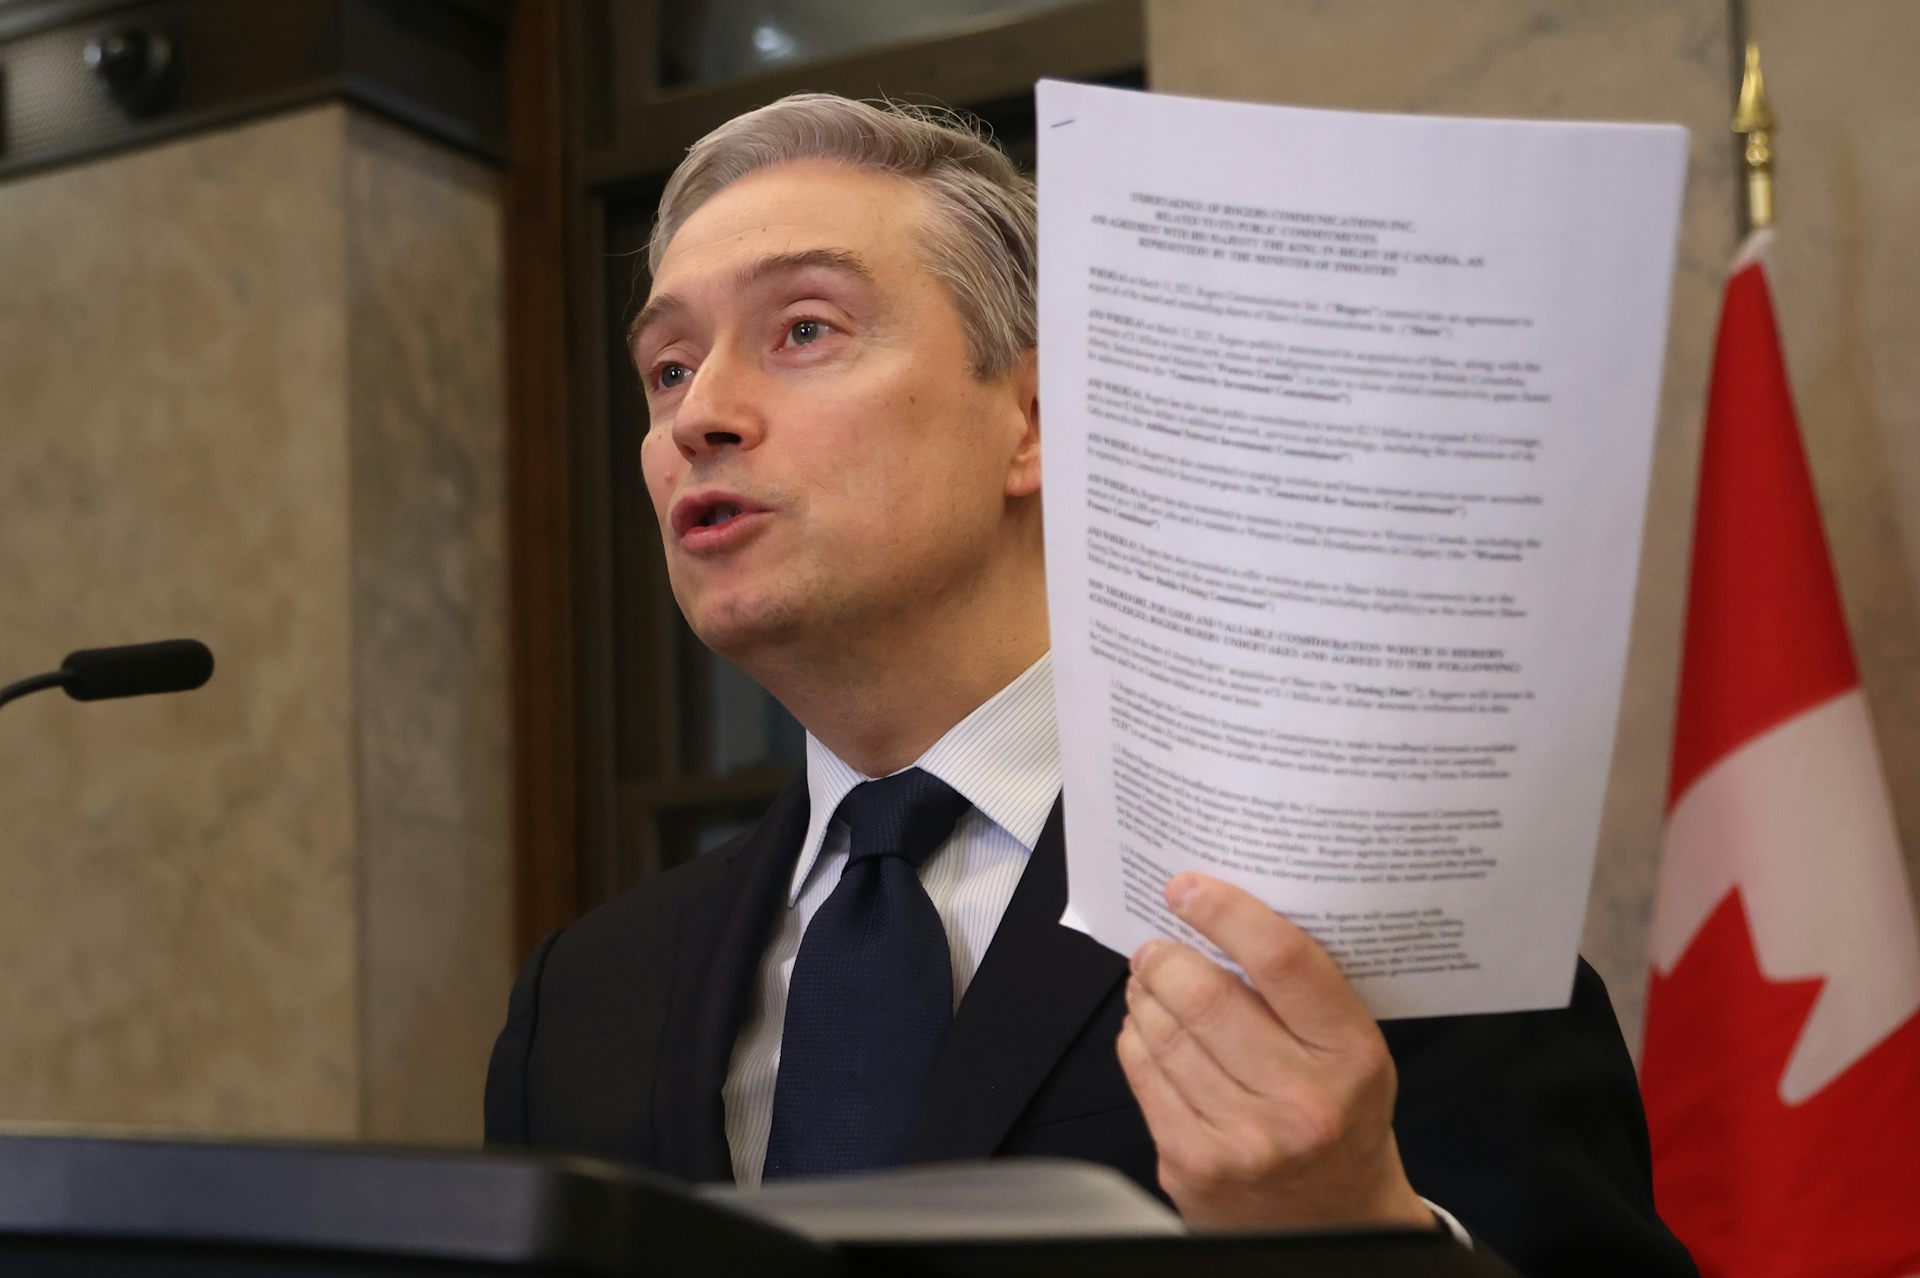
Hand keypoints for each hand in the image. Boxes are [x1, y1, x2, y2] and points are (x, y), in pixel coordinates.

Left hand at [1116, 873, 1432, 1231]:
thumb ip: (1300, 996)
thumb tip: (1215, 922)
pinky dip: (1136, 1040)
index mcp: (1350, 1055)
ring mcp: (1243, 1138)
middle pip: (1206, 996)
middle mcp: (1301, 1100)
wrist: (1338, 1224)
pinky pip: (1144, 1075)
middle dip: (1166, 957)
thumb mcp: (1352, 1053)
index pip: (1283, 961)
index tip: (1188, 888)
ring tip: (1149, 982)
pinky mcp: (1194, 1164)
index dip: (1227, 913)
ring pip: (1164, 1034)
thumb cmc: (1340, 1119)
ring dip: (1145, 995)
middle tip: (1156, 945)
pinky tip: (1147, 1031)